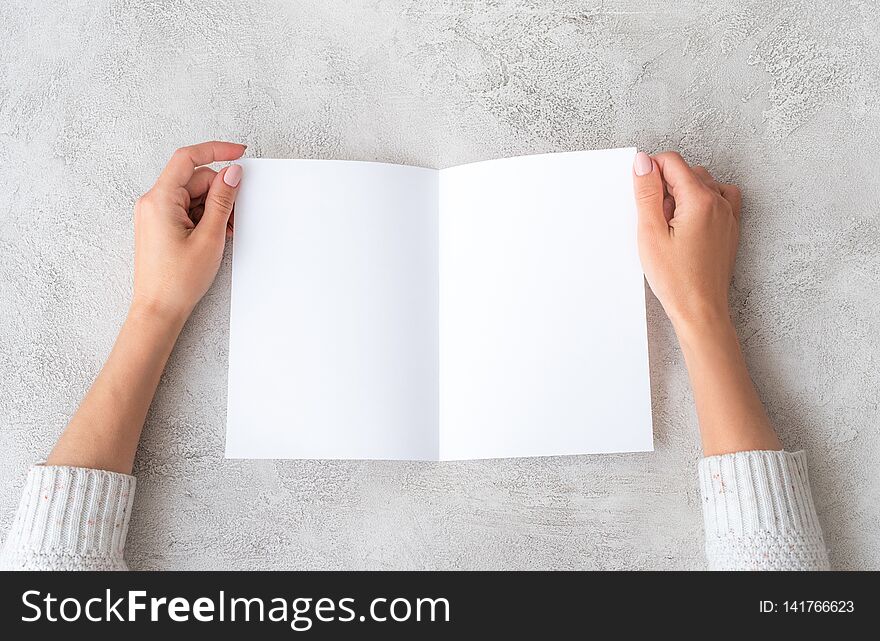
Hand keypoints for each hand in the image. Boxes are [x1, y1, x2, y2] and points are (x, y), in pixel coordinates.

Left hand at [132, 141, 245, 322]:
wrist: (158, 310)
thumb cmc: (178, 280)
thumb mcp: (210, 236)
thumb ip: (222, 200)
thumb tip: (232, 173)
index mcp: (160, 199)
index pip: (188, 158)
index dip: (216, 151)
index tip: (239, 153)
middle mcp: (152, 201)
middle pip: (194, 179)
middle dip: (219, 192)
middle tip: (235, 216)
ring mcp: (154, 214)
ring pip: (192, 195)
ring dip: (214, 208)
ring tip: (224, 233)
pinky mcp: (159, 225)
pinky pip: (186, 209)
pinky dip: (204, 217)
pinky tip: (215, 235)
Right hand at [632, 151, 740, 333]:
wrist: (700, 310)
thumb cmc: (675, 278)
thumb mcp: (650, 233)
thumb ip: (647, 193)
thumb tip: (643, 161)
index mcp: (700, 200)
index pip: (672, 162)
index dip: (651, 172)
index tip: (641, 194)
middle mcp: (719, 202)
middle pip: (688, 172)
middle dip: (666, 185)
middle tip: (655, 217)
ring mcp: (729, 215)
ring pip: (704, 183)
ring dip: (683, 193)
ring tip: (670, 223)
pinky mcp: (730, 228)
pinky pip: (720, 198)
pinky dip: (703, 200)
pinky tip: (689, 220)